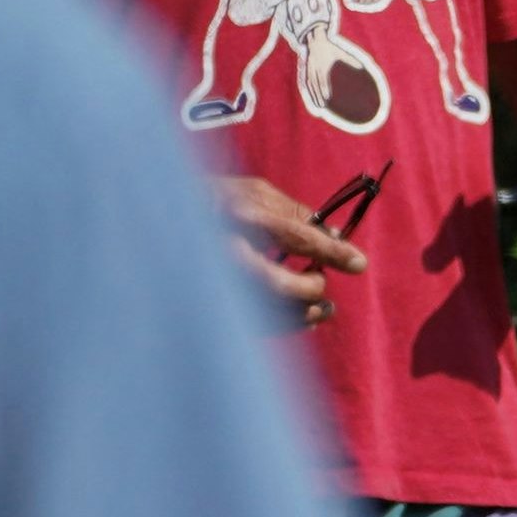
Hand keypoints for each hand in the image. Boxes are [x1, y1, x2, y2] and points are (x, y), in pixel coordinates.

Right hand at [218, 174, 364, 327]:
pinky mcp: (205, 301)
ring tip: (325, 308)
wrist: (158, 218)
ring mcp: (210, 279)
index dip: (330, 251)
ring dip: (300, 314)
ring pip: (261, 310)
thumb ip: (294, 213)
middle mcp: (221, 248)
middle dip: (308, 290)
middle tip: (321, 283)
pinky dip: (281, 324)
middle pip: (274, 283)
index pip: (294, 235)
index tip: (359, 264)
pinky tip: (303, 319)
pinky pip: (249, 324)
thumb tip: (335, 233)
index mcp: (237, 213)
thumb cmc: (212, 198)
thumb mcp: (253, 192)